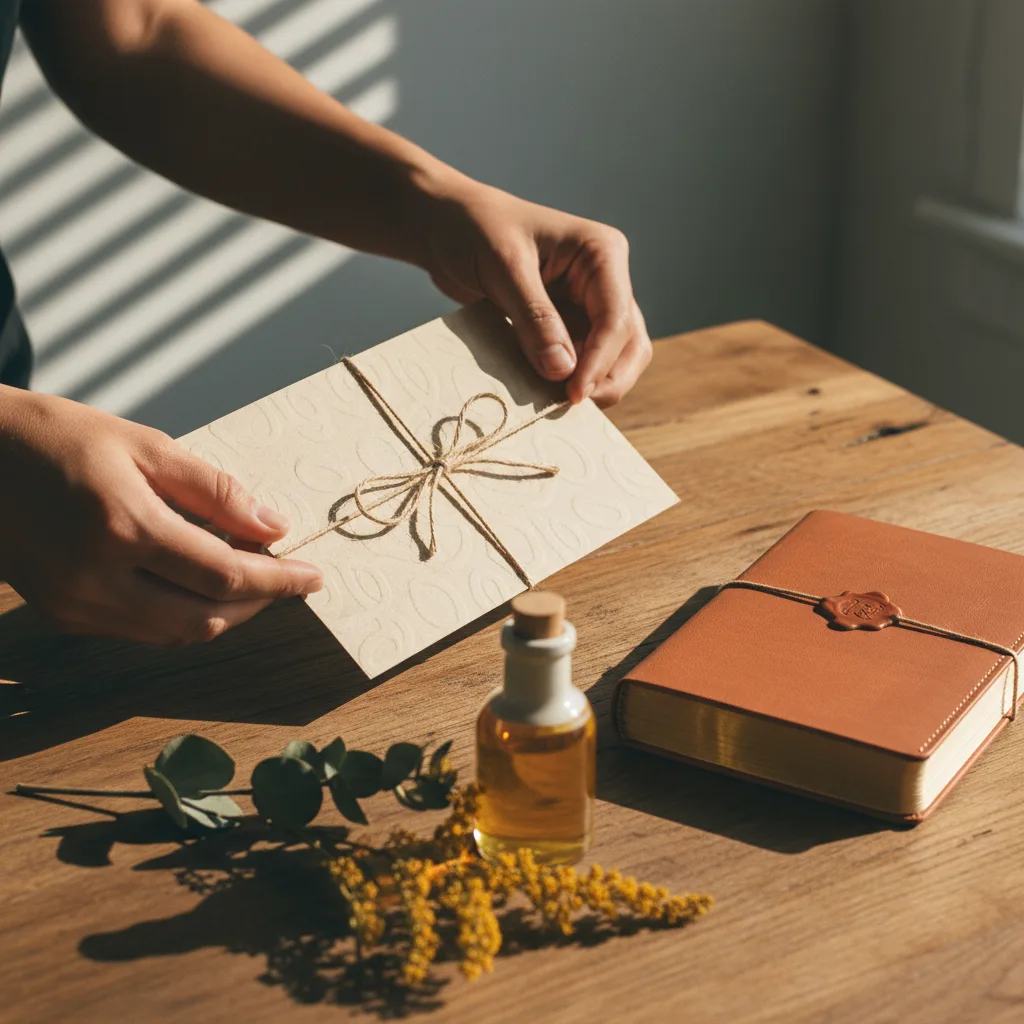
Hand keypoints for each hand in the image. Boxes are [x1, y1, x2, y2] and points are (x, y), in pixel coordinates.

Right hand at [0, 388, 321, 643]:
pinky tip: (201, 586)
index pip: (225, 575)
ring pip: (177, 633)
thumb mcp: (145, 446)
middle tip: (289, 575)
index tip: (315, 576)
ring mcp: (77, 605)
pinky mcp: (64, 615)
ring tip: (253, 580)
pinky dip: (184, 615)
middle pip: (207, 616)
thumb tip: (274, 527)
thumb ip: (216, 491)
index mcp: (123, 527)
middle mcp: (98, 578)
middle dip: (259, 602)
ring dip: (225, 613)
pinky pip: (143, 631)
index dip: (279, 581)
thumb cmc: (57, 437)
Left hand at [420, 180, 651, 406]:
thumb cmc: (474, 230)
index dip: (599, 362)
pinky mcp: (566, 325)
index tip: (573, 394)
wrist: (445, 227)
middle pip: (629, 343)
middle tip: (571, 406)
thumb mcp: (503, 268)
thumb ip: (535, 319)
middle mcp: (604, 280)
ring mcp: (587, 305)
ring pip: (611, 357)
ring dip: (590, 383)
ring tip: (553, 402)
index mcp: (602, 253)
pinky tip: (543, 392)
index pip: (616, 318)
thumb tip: (563, 371)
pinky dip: (567, 380)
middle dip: (607, 378)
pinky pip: (579, 361)